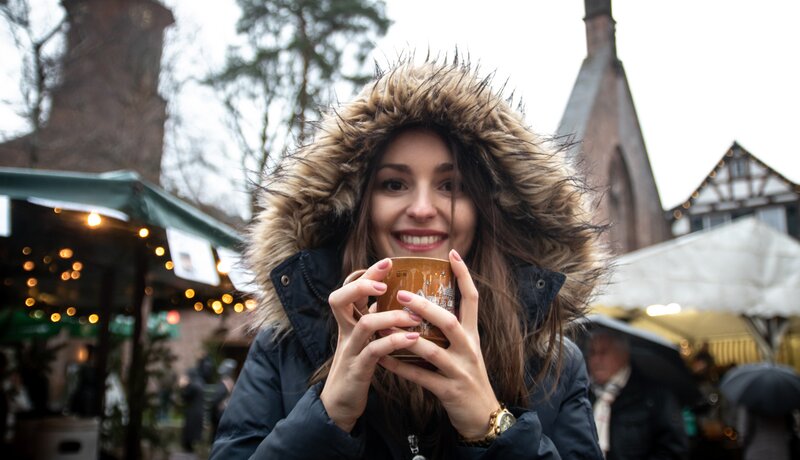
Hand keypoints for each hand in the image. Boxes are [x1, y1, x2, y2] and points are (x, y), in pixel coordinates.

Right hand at [320, 258, 423, 431]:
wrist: (341, 403)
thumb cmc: (360, 365)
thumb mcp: (366, 338)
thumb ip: (377, 318)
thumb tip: (404, 300)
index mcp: (349, 321)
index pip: (348, 289)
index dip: (365, 274)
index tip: (388, 262)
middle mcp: (346, 331)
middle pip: (339, 299)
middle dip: (362, 285)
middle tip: (386, 283)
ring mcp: (350, 350)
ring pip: (364, 324)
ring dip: (390, 316)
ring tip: (413, 316)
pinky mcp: (358, 369)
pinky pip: (374, 351)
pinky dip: (394, 342)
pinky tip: (412, 339)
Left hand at [377, 249, 500, 438]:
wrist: (481, 416)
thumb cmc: (467, 377)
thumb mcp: (465, 349)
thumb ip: (450, 329)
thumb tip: (425, 304)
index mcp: (473, 334)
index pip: (472, 299)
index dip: (464, 275)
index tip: (452, 253)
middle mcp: (469, 348)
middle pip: (450, 321)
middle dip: (426, 307)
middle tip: (402, 293)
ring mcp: (460, 370)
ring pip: (433, 350)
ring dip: (407, 337)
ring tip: (386, 324)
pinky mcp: (449, 391)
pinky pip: (421, 377)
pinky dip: (401, 367)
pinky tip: (383, 359)